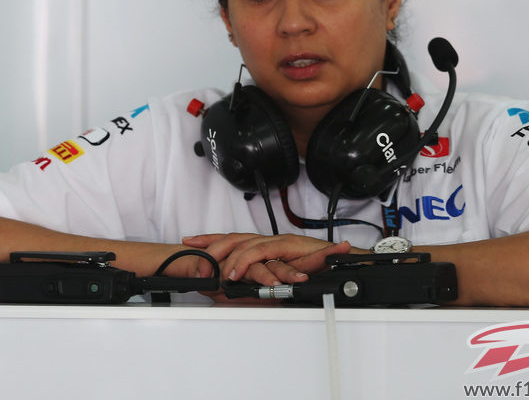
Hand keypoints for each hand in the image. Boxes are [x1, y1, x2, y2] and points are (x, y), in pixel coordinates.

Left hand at [182, 232, 350, 285]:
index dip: (209, 239)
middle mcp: (268, 241)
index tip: (188, 242)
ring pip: (244, 243)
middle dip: (210, 244)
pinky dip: (246, 262)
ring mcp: (277, 242)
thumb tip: (237, 291)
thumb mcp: (280, 281)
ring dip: (225, 256)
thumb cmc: (314, 270)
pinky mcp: (288, 247)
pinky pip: (262, 253)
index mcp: (264, 247)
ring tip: (210, 269)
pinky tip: (235, 273)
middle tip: (193, 255)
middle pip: (233, 237)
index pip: (232, 240)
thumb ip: (260, 283)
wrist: (340, 262)